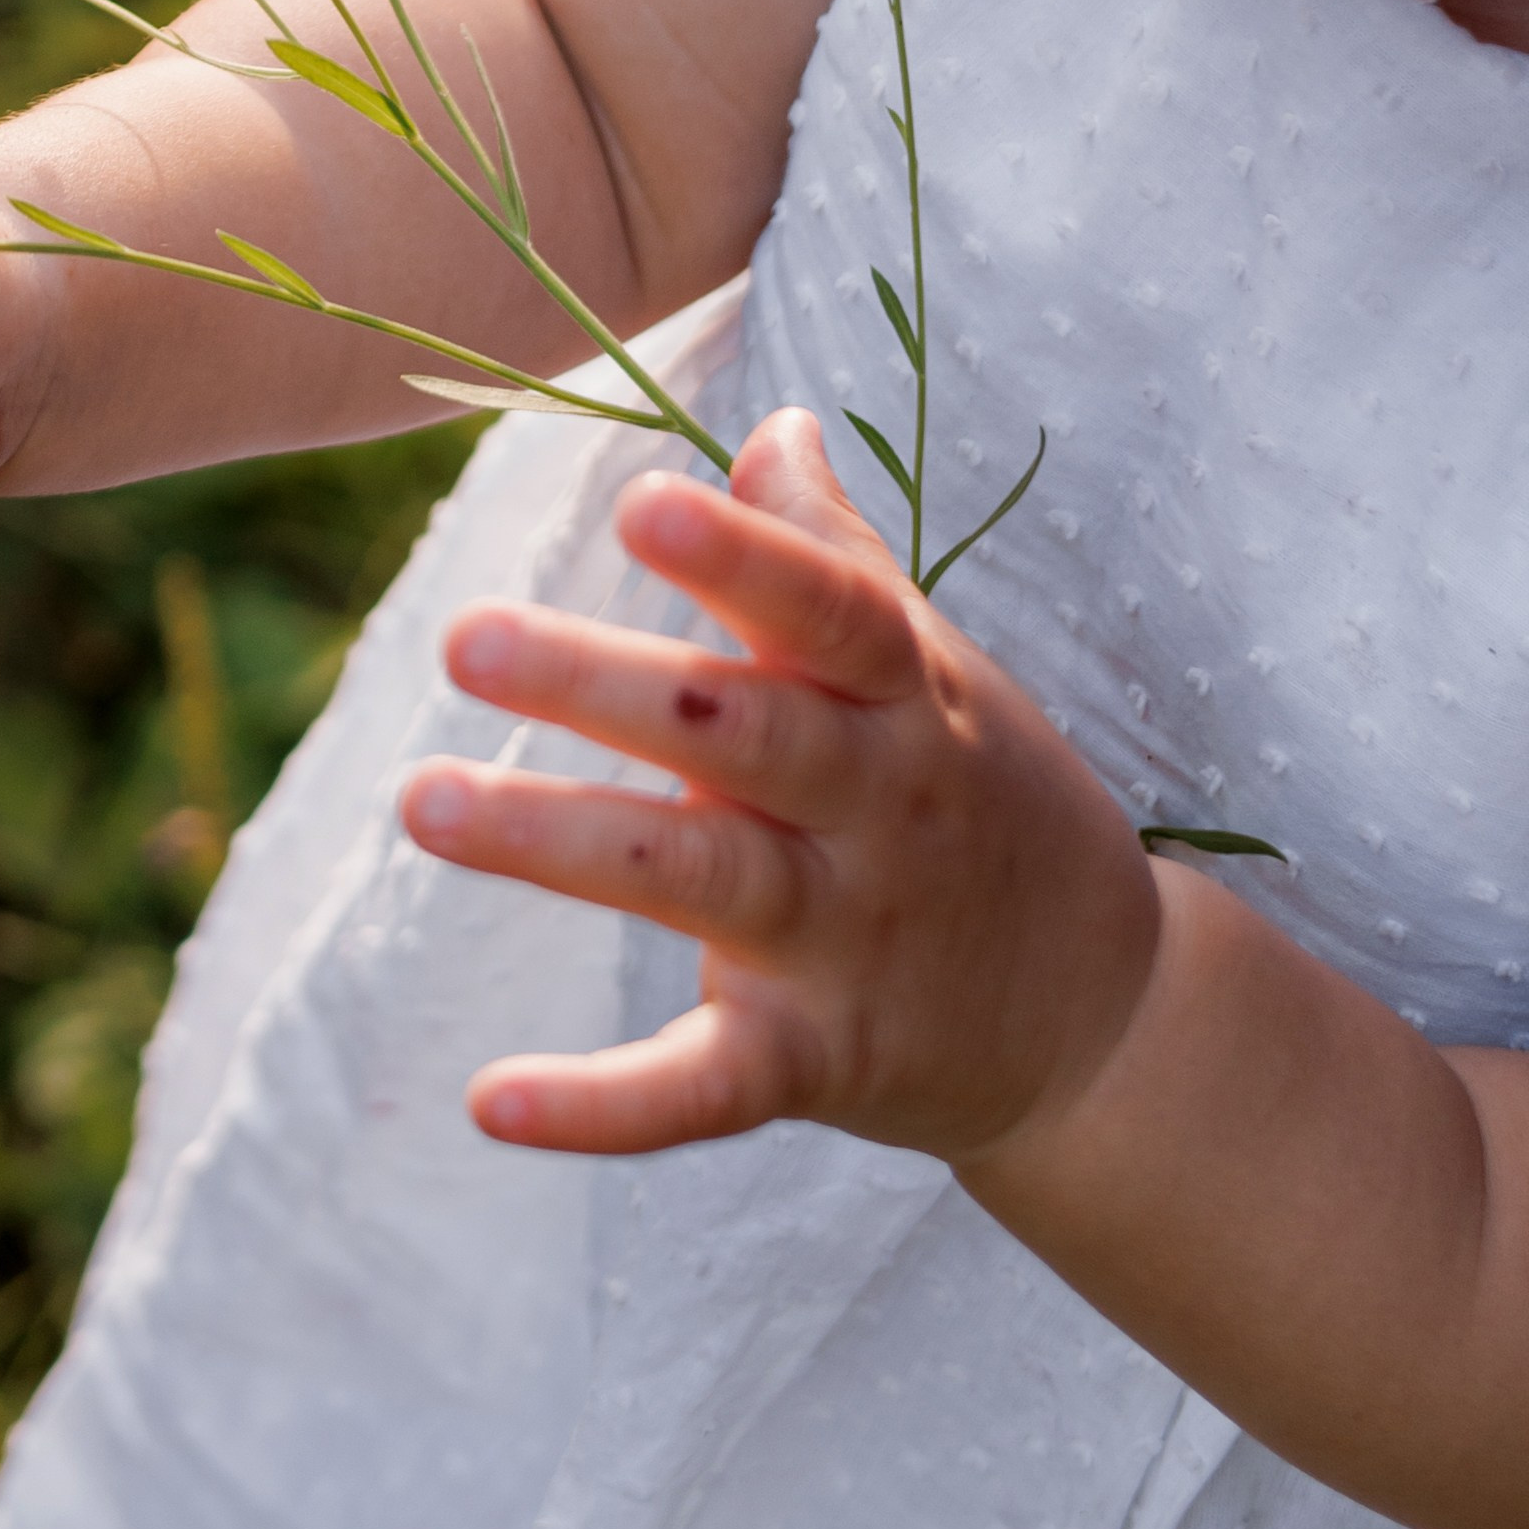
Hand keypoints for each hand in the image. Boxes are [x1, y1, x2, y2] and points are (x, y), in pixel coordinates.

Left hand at [399, 407, 1158, 1162]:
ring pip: (699, 878)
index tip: (641, 501)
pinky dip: (602, 1105)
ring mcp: (847, 936)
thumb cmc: (977, 794)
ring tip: (422, 799)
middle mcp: (877, 805)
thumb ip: (832, 553)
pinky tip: (488, 1099)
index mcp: (903, 694)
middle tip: (464, 633)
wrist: (1107, 1011)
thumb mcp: (932, 668)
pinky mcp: (817, 1059)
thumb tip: (768, 423)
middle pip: (740, 731)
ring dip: (559, 839)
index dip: (741, 555)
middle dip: (606, 685)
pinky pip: (705, 1086)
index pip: (826, 608)